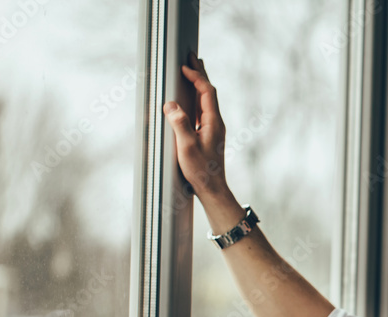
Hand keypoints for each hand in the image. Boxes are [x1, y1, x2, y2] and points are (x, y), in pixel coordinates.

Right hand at [162, 51, 228, 199]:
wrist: (212, 188)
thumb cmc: (201, 171)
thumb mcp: (187, 147)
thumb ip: (180, 124)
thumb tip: (171, 105)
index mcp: (214, 122)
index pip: (207, 92)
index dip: (197, 77)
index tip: (185, 66)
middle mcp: (216, 123)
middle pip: (209, 92)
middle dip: (200, 74)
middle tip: (192, 57)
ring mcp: (213, 129)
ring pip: (207, 100)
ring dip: (199, 84)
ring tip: (193, 71)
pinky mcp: (209, 135)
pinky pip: (203, 109)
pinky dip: (197, 97)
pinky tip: (191, 98)